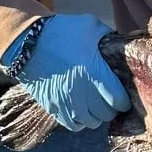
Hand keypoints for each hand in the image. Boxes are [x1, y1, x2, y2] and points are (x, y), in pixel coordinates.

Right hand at [3, 12, 129, 130]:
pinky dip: (81, 121)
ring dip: (97, 115)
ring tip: (96, 105)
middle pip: (106, 113)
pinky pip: (74, 125)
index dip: (124, 100)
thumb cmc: (61, 31)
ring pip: (92, 122)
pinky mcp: (53, 107)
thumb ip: (109, 36)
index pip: (118, 100)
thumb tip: (123, 44)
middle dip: (112, 107)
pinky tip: (82, 110)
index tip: (124, 97)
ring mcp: (66, 102)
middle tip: (111, 100)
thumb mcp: (90, 25)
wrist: (27, 42)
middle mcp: (81, 91)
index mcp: (94, 72)